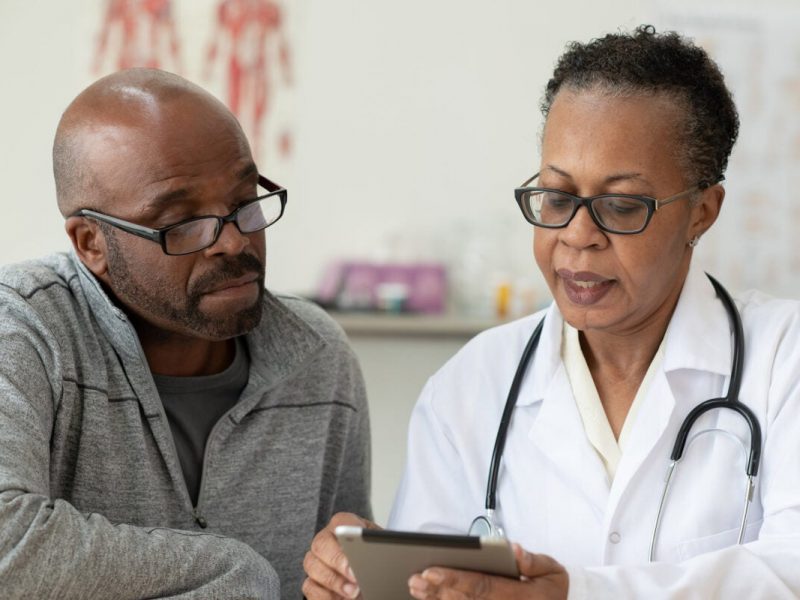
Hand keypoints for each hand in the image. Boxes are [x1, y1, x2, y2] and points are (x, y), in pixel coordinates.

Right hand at [302, 512, 379, 598]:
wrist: (372, 576)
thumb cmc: (376, 560)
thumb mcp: (384, 551)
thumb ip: (383, 551)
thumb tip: (392, 561)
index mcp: (346, 525)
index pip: (341, 522)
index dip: (347, 535)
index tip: (358, 550)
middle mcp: (327, 540)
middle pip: (321, 544)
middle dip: (338, 561)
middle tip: (355, 576)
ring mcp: (316, 561)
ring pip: (312, 565)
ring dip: (332, 581)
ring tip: (352, 592)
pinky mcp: (312, 582)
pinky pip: (309, 587)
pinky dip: (323, 595)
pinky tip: (339, 599)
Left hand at [407, 544, 567, 599]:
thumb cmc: (551, 589)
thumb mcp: (553, 572)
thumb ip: (534, 561)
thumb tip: (514, 549)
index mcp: (520, 595)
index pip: (482, 585)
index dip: (455, 579)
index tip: (432, 570)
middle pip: (467, 599)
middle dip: (439, 589)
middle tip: (415, 579)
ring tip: (416, 588)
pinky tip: (430, 599)